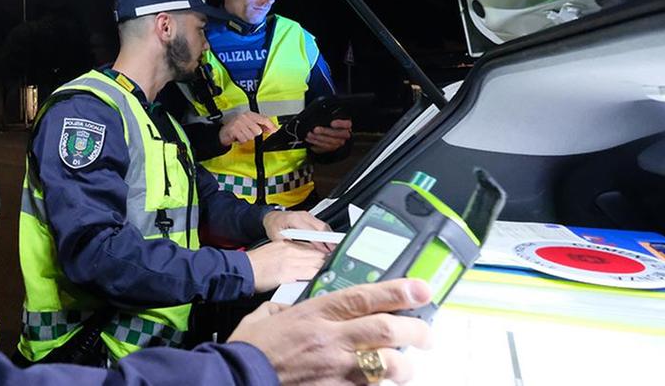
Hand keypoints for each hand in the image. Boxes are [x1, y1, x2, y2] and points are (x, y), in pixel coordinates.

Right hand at [218, 111, 277, 145]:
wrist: (223, 132)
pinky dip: (242, 140)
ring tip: (242, 135)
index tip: (275, 130)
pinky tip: (239, 137)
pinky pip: (244, 139)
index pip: (264, 119)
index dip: (271, 125)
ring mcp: (238, 123)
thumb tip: (271, 128)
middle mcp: (244, 117)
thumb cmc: (236, 127)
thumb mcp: (249, 124)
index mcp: (249, 114)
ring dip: (247, 138)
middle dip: (254, 134)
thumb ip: (260, 125)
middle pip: (258, 130)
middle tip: (248, 133)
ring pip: (251, 136)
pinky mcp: (234, 129)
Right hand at [228, 279, 433, 384]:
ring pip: (386, 365)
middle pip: (386, 330)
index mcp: (315, 314)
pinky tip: (381, 382)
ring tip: (407, 365)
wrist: (236, 380)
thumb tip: (289, 308)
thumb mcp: (265, 317)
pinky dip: (379, 385)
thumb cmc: (249, 351)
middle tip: (427, 334)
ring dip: (404, 365)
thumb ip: (283, 308)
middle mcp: (330, 340)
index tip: (422, 289)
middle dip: (415, 330)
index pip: (364, 297)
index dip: (398, 291)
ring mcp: (336, 370)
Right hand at [245, 240, 325, 292]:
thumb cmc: (254, 265)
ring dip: (325, 269)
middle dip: (326, 261)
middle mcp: (289, 251)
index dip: (322, 254)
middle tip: (335, 268)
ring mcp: (289, 262)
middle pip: (316, 254)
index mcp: (286, 244)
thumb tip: (302, 262)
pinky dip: (317, 276)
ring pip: (315, 263)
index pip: (311, 247)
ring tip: (331, 275)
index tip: (329, 259)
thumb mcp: (272, 252)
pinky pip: (308, 274)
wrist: (241, 269)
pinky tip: (322, 280)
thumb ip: (288, 254)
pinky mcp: (287, 274)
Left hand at [263, 210, 333, 252]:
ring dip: (330, 238)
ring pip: (324, 227)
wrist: (272, 218)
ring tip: (333, 250)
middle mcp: (303, 215)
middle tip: (334, 253)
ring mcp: (308, 215)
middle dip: (330, 241)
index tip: (326, 251)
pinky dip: (326, 235)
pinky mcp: (311, 218)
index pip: (312, 232)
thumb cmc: (274, 226)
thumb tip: (303, 254)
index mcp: (294, 219)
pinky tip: (328, 244)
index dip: (321, 242)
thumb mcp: (278, 238)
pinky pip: (321, 226)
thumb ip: (291, 245)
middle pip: (322, 228)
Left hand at [307, 118, 351, 152]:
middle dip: (326, 131)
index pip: (347, 124)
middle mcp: (344, 134)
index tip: (332, 123)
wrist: (322, 132)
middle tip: (316, 129)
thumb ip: (327, 117)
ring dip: (319, 138)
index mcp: (345, 124)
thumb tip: (320, 117)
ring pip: (332, 142)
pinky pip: (326, 146)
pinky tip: (311, 139)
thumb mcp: (327, 117)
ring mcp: (339, 141)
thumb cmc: (326, 122)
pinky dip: (317, 142)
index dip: (340, 124)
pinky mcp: (332, 147)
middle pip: (339, 134)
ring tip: (310, 134)